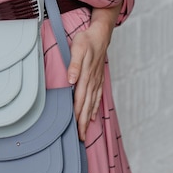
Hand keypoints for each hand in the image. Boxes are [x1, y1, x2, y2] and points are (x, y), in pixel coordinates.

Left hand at [68, 4, 120, 140]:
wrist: (100, 34)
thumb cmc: (86, 41)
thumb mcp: (77, 49)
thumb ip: (74, 65)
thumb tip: (71, 81)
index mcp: (85, 76)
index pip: (80, 101)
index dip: (78, 116)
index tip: (77, 130)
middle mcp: (92, 81)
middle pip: (86, 106)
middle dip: (83, 123)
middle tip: (81, 138)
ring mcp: (96, 80)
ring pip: (92, 103)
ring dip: (88, 118)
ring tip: (85, 132)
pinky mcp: (98, 78)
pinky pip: (97, 96)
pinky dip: (94, 107)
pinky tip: (92, 115)